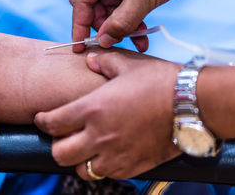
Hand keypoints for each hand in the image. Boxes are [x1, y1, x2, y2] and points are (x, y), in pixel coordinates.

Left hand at [35, 51, 182, 179]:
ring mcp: (115, 155)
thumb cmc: (160, 82)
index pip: (52, 123)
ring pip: (81, 170)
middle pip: (60, 154)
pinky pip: (106, 176)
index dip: (41, 121)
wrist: (192, 104)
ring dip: (78, 160)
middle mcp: (99, 135)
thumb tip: (90, 59)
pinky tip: (108, 154)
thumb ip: (103, 61)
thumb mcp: (127, 65)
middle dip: (57, 145)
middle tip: (64, 135)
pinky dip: (101, 167)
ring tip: (86, 148)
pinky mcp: (132, 167)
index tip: (41, 119)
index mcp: (92, 109)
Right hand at [70, 0, 234, 51]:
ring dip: (120, 23)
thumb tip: (103, 41)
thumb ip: (121, 23)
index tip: (79, 47)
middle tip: (115, 41)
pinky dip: (129, 15)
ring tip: (138, 38)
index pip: (81, 0)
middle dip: (104, 25)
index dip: (79, 26)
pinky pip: (121, 0)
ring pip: (108, 5)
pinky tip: (142, 29)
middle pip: (92, 3)